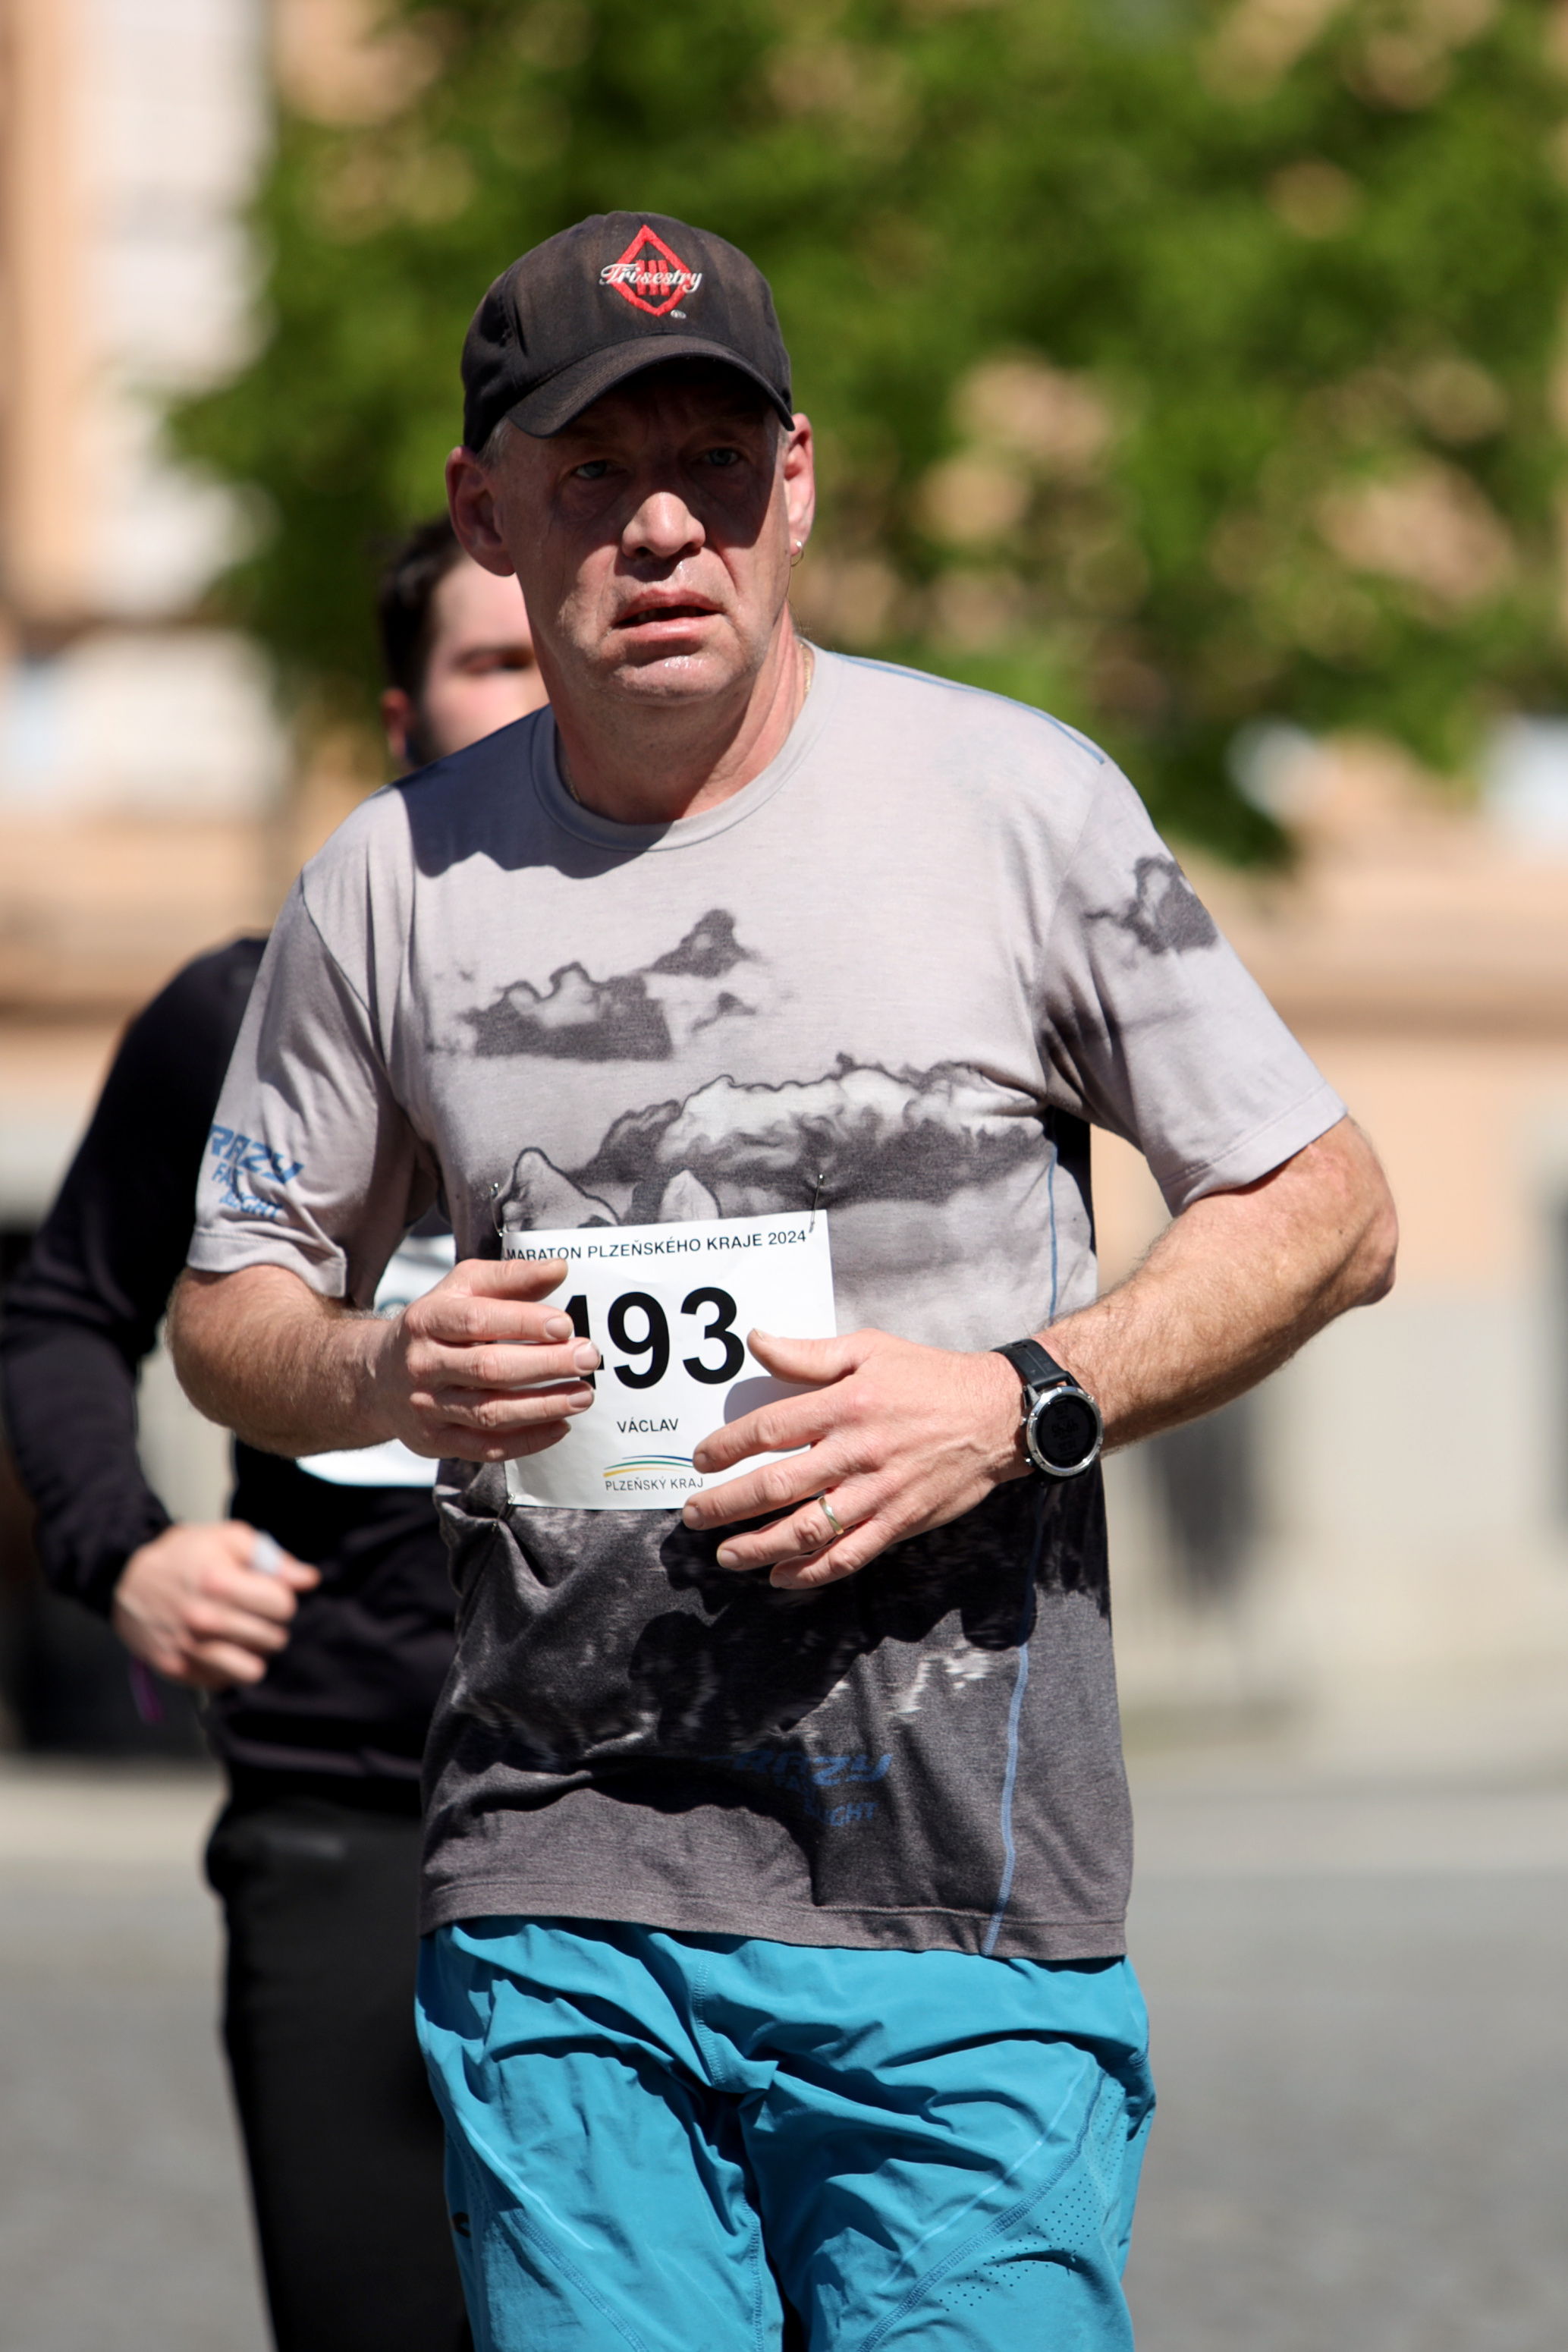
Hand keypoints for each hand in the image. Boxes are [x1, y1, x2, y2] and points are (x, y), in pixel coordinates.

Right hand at [111, 1522, 318, 1690]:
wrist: (125, 1578)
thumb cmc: (181, 1556)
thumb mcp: (228, 1538)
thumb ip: (272, 1558)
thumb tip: (308, 1579)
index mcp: (220, 1582)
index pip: (283, 1606)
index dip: (281, 1598)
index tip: (268, 1593)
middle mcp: (205, 1619)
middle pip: (273, 1638)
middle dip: (270, 1625)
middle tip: (253, 1613)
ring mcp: (190, 1648)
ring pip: (253, 1670)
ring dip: (253, 1653)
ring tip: (242, 1636)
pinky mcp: (178, 1669)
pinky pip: (223, 1682)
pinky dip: (226, 1669)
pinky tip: (218, 1647)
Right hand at [367, 1256, 601, 1460]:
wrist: (377, 1377)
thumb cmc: (434, 1326)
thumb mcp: (462, 1289)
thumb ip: (509, 1277)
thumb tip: (559, 1268)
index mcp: (427, 1320)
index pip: (477, 1321)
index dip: (523, 1323)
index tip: (565, 1325)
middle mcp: (422, 1365)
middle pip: (488, 1369)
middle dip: (545, 1365)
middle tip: (588, 1358)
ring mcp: (427, 1407)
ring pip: (490, 1412)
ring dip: (543, 1406)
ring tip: (584, 1395)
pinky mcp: (435, 1441)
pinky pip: (486, 1448)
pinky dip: (527, 1441)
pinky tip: (561, 1426)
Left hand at [679, 1328, 1027, 1588]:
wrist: (998, 1415)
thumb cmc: (930, 1377)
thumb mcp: (869, 1348)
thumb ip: (808, 1354)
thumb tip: (755, 1342)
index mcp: (845, 1404)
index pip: (769, 1429)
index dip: (727, 1448)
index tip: (701, 1460)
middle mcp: (857, 1451)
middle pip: (777, 1485)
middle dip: (727, 1505)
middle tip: (694, 1515)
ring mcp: (878, 1492)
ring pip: (807, 1529)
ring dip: (759, 1547)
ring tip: (726, 1555)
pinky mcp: (899, 1522)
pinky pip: (849, 1555)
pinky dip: (811, 1572)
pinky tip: (781, 1576)